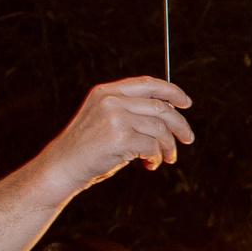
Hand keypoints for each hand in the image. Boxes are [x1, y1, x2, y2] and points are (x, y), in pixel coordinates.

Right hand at [41, 76, 194, 188]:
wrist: (63, 167)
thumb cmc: (87, 148)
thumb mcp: (104, 119)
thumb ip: (130, 111)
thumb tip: (170, 115)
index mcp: (106, 92)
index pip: (147, 84)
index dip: (171, 91)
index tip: (186, 102)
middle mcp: (111, 101)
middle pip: (160, 107)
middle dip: (179, 124)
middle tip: (188, 139)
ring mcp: (116, 118)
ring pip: (160, 129)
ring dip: (168, 146)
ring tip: (167, 158)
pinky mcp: (121, 138)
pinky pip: (153, 147)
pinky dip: (156, 158)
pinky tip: (149, 165)